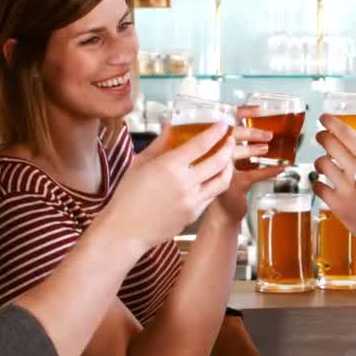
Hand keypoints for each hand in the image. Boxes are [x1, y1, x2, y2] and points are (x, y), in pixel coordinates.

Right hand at [91, 123, 234, 252]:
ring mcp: (192, 201)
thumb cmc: (128, 196)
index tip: (223, 125)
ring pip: (222, 180)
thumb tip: (171, 126)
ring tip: (227, 158)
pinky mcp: (194, 214)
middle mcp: (185, 183)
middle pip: (219, 160)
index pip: (201, 144)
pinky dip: (216, 183)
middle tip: (229, 139)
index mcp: (169, 166)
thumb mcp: (140, 163)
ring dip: (229, 166)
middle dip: (228, 146)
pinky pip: (212, 195)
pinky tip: (213, 177)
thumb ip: (160, 144)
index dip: (216, 132)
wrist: (126, 230)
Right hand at [212, 105, 284, 222]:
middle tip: (267, 133)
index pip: (225, 123)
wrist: (220, 217)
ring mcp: (220, 171)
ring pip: (237, 153)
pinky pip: (253, 175)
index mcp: (211, 146)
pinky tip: (280, 169)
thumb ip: (235, 150)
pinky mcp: (233, 185)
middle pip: (230, 136)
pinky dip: (268, 171)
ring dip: (255, 149)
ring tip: (267, 147)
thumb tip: (258, 134)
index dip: (242, 114)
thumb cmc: (226, 189)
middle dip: (251, 133)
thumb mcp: (228, 165)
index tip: (258, 109)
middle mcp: (211, 156)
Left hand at [311, 114, 355, 236]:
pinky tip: (323, 182)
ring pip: (321, 164)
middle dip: (323, 138)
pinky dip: (318, 183)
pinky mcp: (336, 205)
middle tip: (322, 137)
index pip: (346, 134)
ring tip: (325, 163)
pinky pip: (317, 186)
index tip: (324, 118)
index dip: (332, 123)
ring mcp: (345, 189)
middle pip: (330, 145)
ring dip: (321, 161)